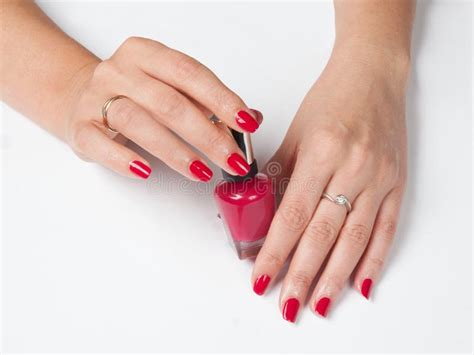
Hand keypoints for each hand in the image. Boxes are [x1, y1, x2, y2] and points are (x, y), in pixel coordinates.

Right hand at [65, 37, 261, 180]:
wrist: (79, 97)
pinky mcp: (80, 126)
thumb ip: (209, 102)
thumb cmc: (135, 95)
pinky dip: (124, 159)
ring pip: (138, 122)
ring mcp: (96, 97)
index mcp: (147, 54)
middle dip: (207, 135)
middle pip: (169, 102)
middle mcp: (120, 71)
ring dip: (175, 151)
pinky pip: (100, 143)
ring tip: (201, 172)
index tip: (246, 123)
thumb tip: (251, 118)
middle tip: (232, 160)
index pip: (191, 73)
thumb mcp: (172, 89)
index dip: (222, 99)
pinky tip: (146, 171)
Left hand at [252, 42, 409, 321]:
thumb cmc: (331, 100)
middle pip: (322, 233)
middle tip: (287, 305)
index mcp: (320, 152)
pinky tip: (360, 284)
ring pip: (355, 238)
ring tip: (320, 305)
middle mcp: (351, 168)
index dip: (275, 251)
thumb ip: (278, 172)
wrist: (373, 76)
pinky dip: (374, 260)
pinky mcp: (396, 184)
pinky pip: (387, 229)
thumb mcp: (294, 132)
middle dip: (302, 274)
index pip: (292, 214)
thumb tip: (263, 211)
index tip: (260, 278)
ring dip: (335, 276)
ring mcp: (378, 179)